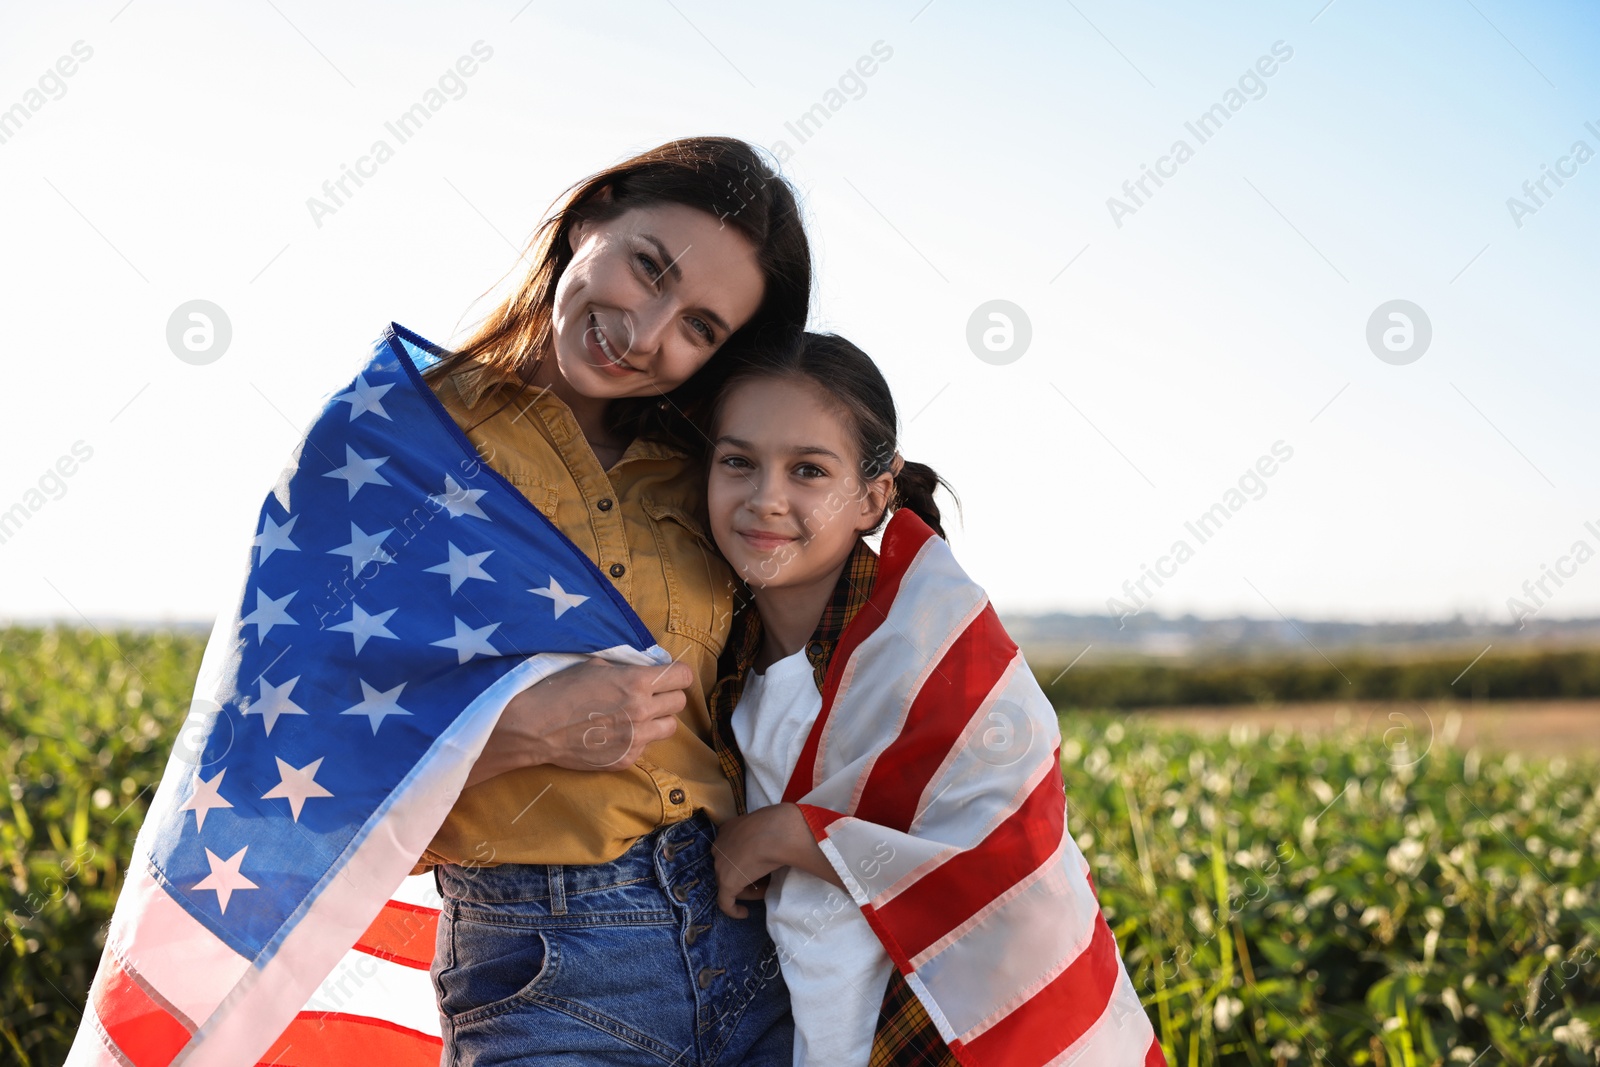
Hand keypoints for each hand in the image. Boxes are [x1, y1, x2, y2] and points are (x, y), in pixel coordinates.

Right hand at [464, 657, 692, 786]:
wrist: (537, 727)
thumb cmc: (562, 689)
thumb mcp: (595, 664)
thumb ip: (628, 666)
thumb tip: (648, 665)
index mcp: (638, 682)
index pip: (683, 677)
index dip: (677, 675)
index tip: (669, 676)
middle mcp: (643, 711)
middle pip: (679, 703)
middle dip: (668, 696)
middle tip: (651, 695)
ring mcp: (636, 739)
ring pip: (670, 728)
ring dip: (658, 720)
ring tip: (637, 716)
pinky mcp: (626, 759)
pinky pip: (647, 747)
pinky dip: (638, 740)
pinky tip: (616, 733)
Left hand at [713, 804, 844, 918]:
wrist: (779, 832)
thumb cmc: (783, 824)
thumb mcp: (776, 825)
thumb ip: (777, 832)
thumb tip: (803, 839)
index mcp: (730, 828)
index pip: (732, 849)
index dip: (747, 862)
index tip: (761, 868)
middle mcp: (720, 845)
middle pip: (730, 866)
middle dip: (746, 874)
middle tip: (765, 880)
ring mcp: (721, 864)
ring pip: (730, 882)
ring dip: (747, 888)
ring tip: (765, 890)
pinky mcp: (727, 883)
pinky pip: (725, 902)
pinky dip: (733, 910)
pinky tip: (744, 914)